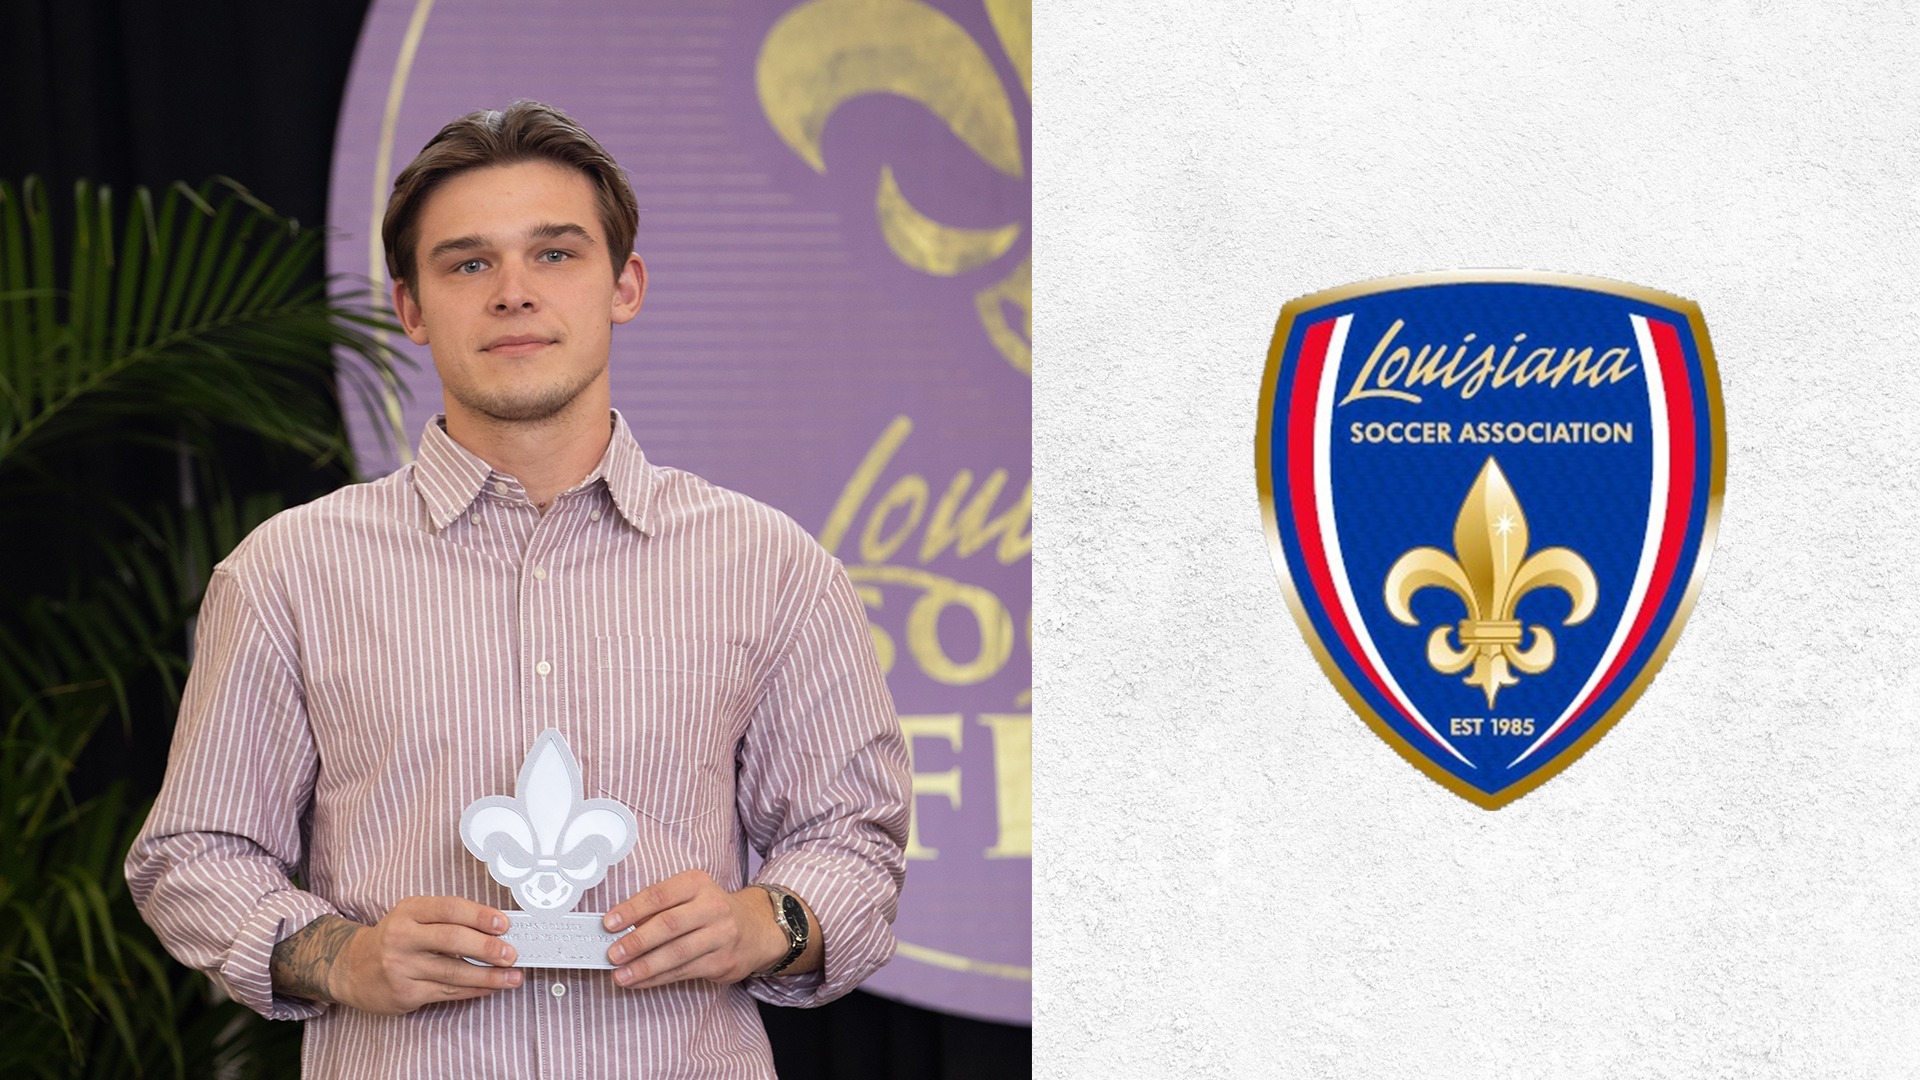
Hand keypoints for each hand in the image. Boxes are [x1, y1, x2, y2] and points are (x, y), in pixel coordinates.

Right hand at [273, 896, 520, 1014]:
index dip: (480, 916)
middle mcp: (402, 937)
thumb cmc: (395, 938)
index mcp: (409, 911)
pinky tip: (490, 987)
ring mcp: (401, 967)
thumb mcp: (414, 916)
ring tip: (512, 976)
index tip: (504, 924)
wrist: (351, 968)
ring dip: (488, 976)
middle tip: (512, 953)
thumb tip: (496, 928)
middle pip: (452, 940)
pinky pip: (446, 992)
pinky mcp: (404, 993)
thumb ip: (448, 919)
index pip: (449, 909)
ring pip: (453, 972)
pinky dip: (473, 990)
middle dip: (487, 948)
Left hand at [601, 870, 784, 988]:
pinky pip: (684, 972)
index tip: (609, 923)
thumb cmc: (710, 911)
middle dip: (637, 941)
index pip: (659, 895)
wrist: (756, 930)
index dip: (631, 910)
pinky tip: (640, 981)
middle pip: (668, 924)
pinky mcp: (723, 961)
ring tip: (621, 975)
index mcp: (697, 884)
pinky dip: (657, 978)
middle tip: (612, 954)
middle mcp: (712, 907)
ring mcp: (721, 935)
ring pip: (676, 953)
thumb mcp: (689, 896)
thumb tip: (619, 928)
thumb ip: (658, 909)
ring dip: (644, 967)